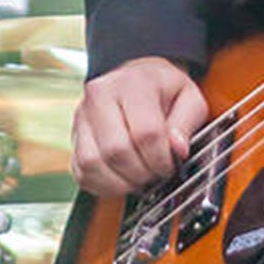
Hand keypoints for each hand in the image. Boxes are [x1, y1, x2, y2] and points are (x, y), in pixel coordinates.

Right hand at [70, 56, 208, 195]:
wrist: (136, 78)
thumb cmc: (163, 89)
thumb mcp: (188, 96)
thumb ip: (187, 122)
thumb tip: (178, 150)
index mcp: (132, 83)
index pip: (145, 132)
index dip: (160, 158)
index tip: (170, 165)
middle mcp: (100, 96)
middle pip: (115, 150)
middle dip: (141, 172)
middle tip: (156, 173)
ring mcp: (82, 117)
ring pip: (92, 163)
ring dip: (120, 182)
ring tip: (140, 177)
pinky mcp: (74, 137)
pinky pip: (81, 172)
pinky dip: (103, 185)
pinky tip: (123, 179)